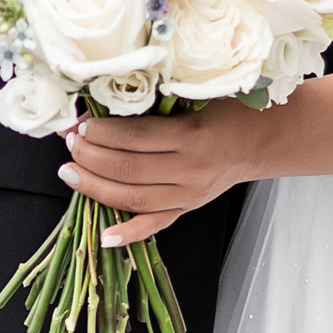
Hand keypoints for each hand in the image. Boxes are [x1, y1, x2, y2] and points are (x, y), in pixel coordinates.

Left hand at [61, 104, 264, 247]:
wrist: (263, 139)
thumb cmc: (230, 109)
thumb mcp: (199, 95)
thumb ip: (159, 101)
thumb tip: (108, 101)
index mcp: (193, 136)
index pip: (134, 136)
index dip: (101, 132)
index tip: (81, 124)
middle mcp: (190, 170)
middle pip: (128, 168)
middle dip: (90, 156)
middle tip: (70, 143)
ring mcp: (188, 195)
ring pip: (133, 198)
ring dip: (95, 187)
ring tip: (70, 173)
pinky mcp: (187, 209)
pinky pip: (155, 225)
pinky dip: (129, 233)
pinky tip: (104, 237)